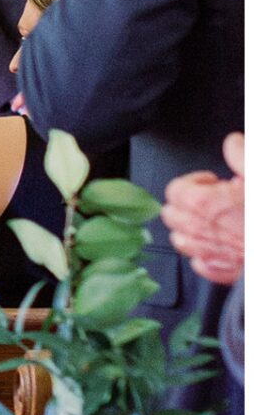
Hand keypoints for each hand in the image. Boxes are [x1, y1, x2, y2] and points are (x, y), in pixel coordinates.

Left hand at [163, 138, 244, 286]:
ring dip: (192, 228)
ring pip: (181, 240)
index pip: (174, 189)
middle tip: (212, 198)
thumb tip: (233, 143)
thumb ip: (242, 155)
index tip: (212, 181)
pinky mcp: (226, 270)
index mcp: (205, 203)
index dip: (193, 181)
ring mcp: (212, 253)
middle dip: (188, 203)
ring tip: (214, 219)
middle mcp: (202, 229)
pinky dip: (205, 255)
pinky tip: (220, 244)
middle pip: (172, 214)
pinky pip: (201, 264)